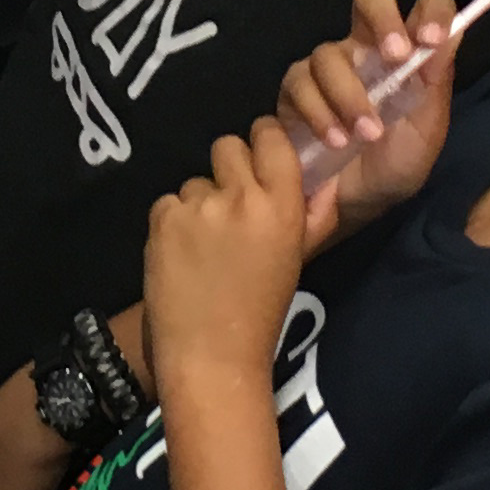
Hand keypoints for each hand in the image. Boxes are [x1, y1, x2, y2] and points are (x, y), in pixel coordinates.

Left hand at [137, 125, 320, 374]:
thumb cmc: (262, 310)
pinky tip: (181, 253)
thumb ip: (314, 217)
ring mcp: (199, 206)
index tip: (258, 161)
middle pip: (228, 146)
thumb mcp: (297, 258)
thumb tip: (326, 182)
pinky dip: (173, 222)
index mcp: (283, 205)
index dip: (262, 143)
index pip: (270, 137)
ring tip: (203, 243)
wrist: (212, 353)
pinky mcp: (163, 219)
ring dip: (199, 203)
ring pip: (196, 181)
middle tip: (228, 205)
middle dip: (228, 169)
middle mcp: (242, 197)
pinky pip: (168, 202)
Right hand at [266, 0, 449, 226]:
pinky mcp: (295, 93)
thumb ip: (436, 84)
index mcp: (409, 54)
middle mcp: (367, 49)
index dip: (431, 11)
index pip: (425, 7)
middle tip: (394, 56)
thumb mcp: (427, 129)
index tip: (432, 39)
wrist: (361, 203)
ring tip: (367, 134)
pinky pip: (299, 85)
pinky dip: (318, 113)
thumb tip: (450, 37)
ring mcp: (328, 68)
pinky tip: (335, 140)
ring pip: (330, 53)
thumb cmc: (399, 162)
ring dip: (350, 94)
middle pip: (369, 0)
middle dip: (382, 20)